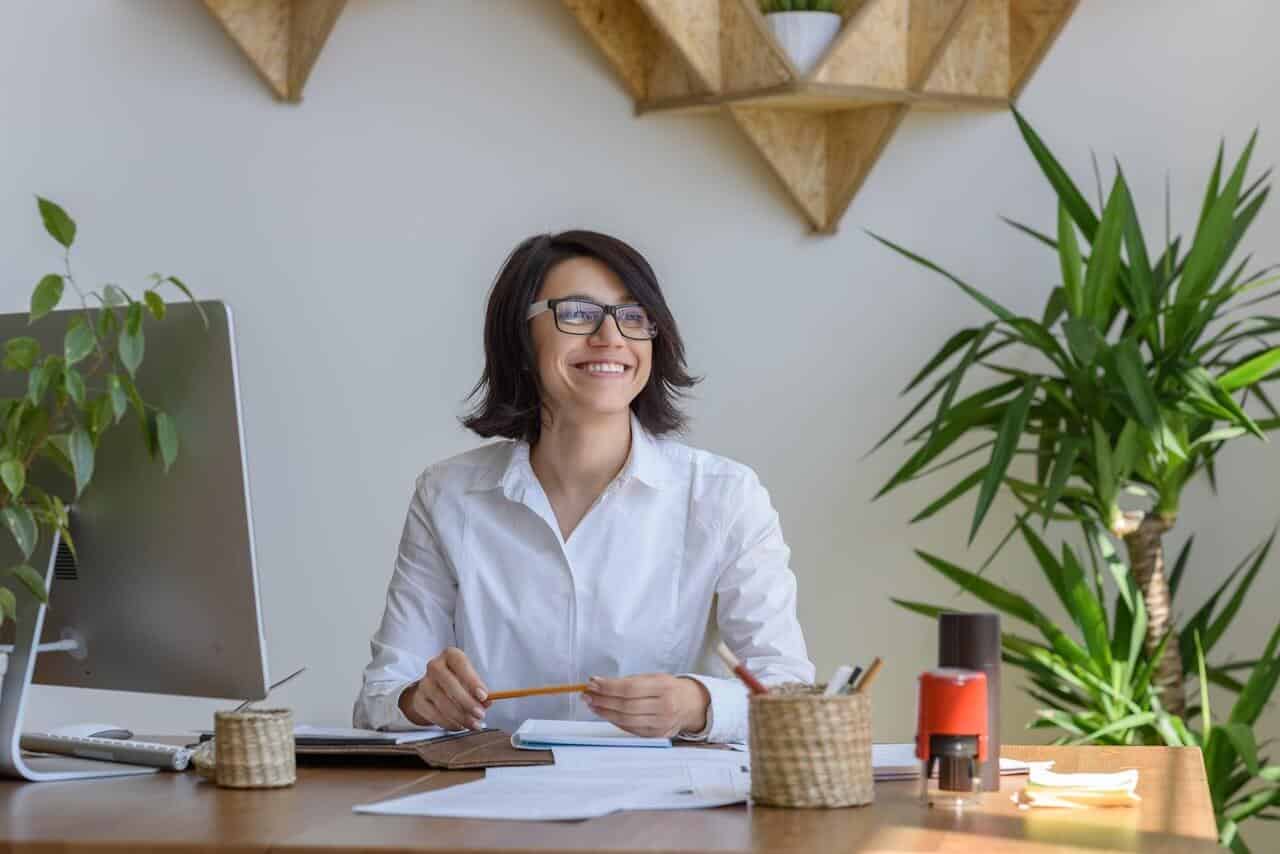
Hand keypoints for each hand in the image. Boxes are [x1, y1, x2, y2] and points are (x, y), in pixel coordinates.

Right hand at [399, 646, 488, 730]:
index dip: (472, 680)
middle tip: (480, 714)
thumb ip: (479, 690)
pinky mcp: (419, 700)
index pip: (460, 664)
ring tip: (474, 724)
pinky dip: (450, 723)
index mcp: (450, 655)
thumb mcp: (470, 680)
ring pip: (442, 702)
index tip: (483, 696)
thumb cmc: (458, 680)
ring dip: (461, 716)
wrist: (433, 687)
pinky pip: (435, 715)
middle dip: (467, 702)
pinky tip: (460, 726)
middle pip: (449, 684)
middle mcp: (435, 666)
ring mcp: (424, 683)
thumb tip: (487, 702)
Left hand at [584, 673, 710, 737]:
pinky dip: (615, 721)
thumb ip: (629, 681)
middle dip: (602, 700)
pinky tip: (605, 714)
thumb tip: (598, 683)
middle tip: (587, 694)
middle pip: (626, 705)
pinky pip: (630, 729)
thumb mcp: (655, 678)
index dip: (608, 687)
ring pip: (626, 720)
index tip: (592, 683)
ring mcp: (660, 723)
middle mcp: (664, 706)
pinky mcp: (656, 735)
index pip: (630, 688)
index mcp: (664, 687)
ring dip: (604, 712)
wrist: (692, 705)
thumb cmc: (669, 688)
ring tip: (592, 705)